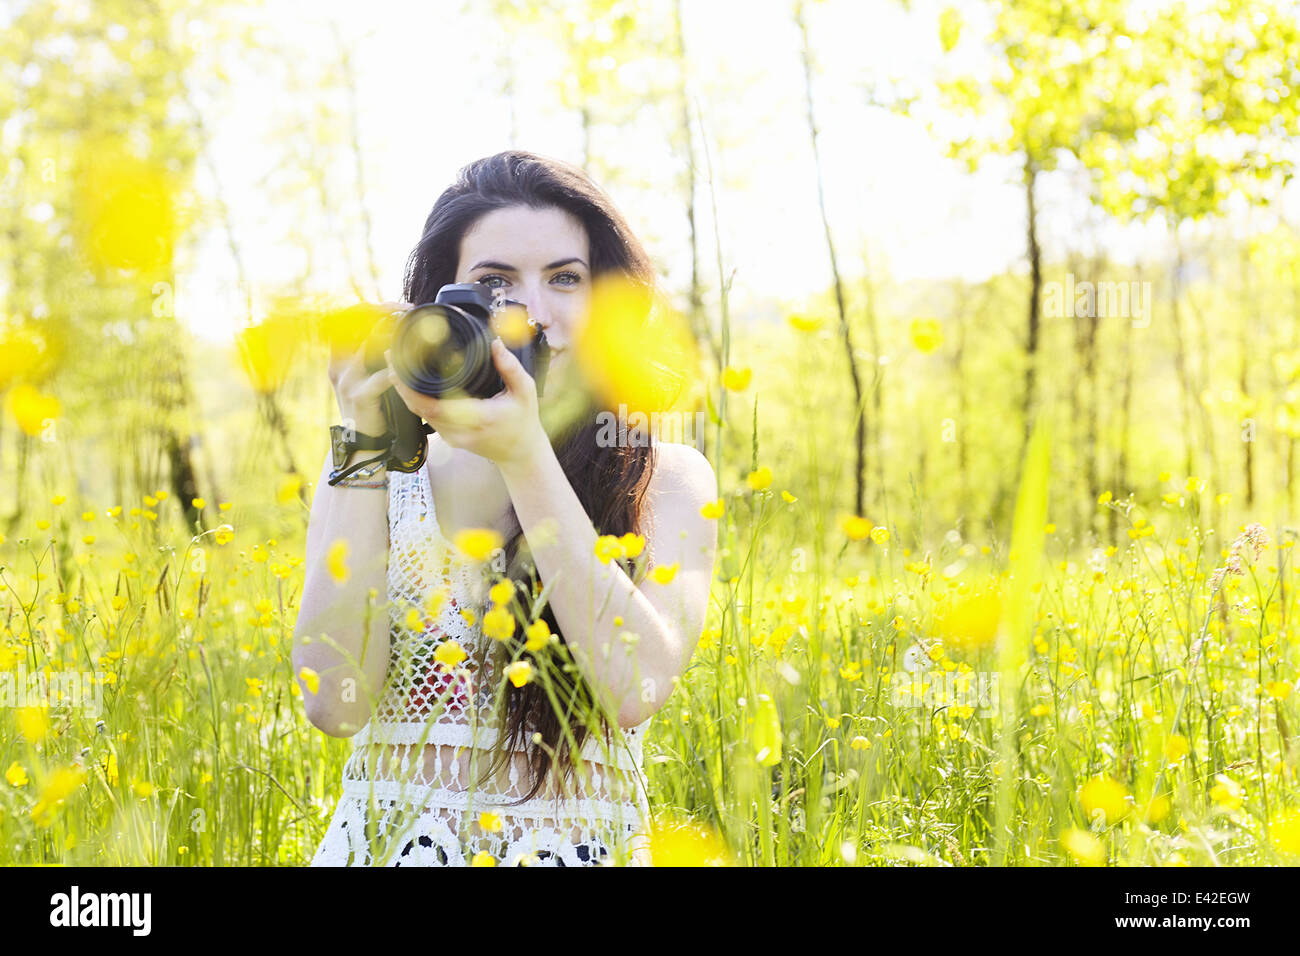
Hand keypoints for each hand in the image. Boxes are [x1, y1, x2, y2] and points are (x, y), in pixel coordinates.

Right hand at [329, 300, 410, 434]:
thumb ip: (374, 359)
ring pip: (366, 344)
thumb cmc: (373, 409)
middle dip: (382, 311)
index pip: (347, 320)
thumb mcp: (367, 379)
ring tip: (412, 330)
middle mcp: (338, 365)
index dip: (371, 308)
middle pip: (354, 324)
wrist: (364, 445)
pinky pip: (380, 377)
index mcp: (339, 358)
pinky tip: (409, 364)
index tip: (398, 306)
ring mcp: (347, 380)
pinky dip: (396, 369)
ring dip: (391, 334)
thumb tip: (398, 336)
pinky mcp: (359, 396)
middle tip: (406, 310)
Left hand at [386, 337, 547, 470]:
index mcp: (478, 418)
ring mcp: (453, 437)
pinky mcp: (450, 438)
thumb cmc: (523, 421)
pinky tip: (409, 384)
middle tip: (391, 357)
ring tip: (396, 365)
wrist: (521, 453)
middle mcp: (461, 431)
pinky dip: (415, 401)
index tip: (400, 366)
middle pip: (419, 408)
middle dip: (400, 383)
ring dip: (405, 391)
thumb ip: (510, 367)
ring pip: (420, 414)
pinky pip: (427, 418)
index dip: (411, 388)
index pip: (434, 405)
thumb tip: (495, 343)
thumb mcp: (525, 391)